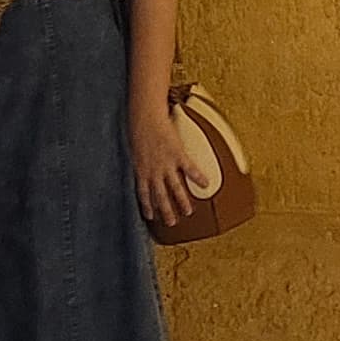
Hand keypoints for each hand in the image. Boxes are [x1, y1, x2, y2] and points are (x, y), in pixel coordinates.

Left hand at [127, 101, 197, 231]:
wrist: (144, 117)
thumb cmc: (137, 128)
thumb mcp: (133, 148)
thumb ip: (139, 159)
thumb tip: (139, 162)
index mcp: (141, 170)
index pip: (143, 194)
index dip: (147, 206)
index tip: (151, 216)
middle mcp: (154, 171)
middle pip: (161, 197)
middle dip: (166, 212)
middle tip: (171, 223)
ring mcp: (166, 165)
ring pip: (175, 188)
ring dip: (182, 202)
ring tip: (187, 212)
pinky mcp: (178, 155)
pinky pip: (190, 169)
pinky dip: (198, 177)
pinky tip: (205, 184)